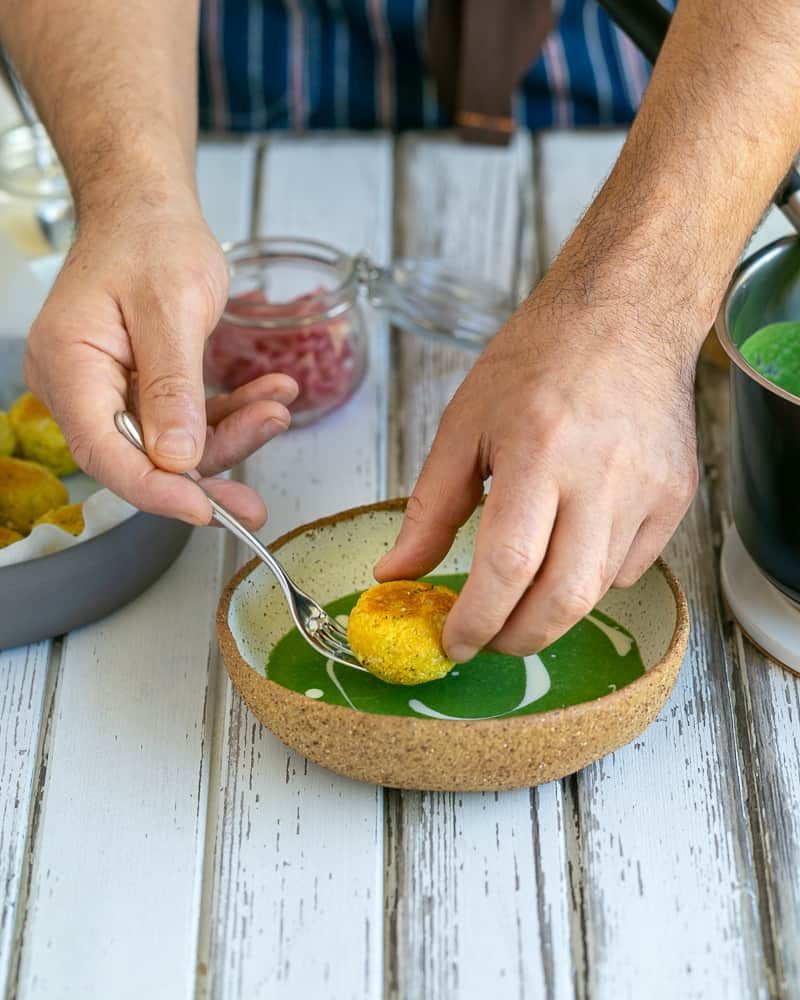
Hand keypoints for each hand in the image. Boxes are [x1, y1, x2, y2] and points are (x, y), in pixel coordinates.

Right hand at [24, 198, 296, 526]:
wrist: (148, 210)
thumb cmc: (151, 239)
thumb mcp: (173, 308)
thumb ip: (173, 386)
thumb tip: (177, 457)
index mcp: (69, 363)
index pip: (104, 450)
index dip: (155, 490)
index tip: (206, 511)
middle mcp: (79, 386)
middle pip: (140, 457)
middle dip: (207, 470)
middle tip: (255, 500)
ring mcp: (107, 391)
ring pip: (169, 444)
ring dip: (229, 435)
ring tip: (276, 409)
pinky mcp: (136, 390)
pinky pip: (182, 421)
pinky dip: (226, 415)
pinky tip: (265, 398)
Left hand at [375, 285, 698, 660]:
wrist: (624, 315)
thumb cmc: (538, 360)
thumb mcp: (463, 425)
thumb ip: (430, 508)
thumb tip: (396, 573)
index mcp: (538, 452)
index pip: (508, 567)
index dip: (476, 620)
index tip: (451, 642)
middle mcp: (601, 477)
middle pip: (563, 599)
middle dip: (515, 638)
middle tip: (484, 637)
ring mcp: (648, 490)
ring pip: (598, 592)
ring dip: (549, 613)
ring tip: (518, 596)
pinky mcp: (675, 497)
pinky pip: (630, 568)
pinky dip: (590, 579)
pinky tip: (566, 550)